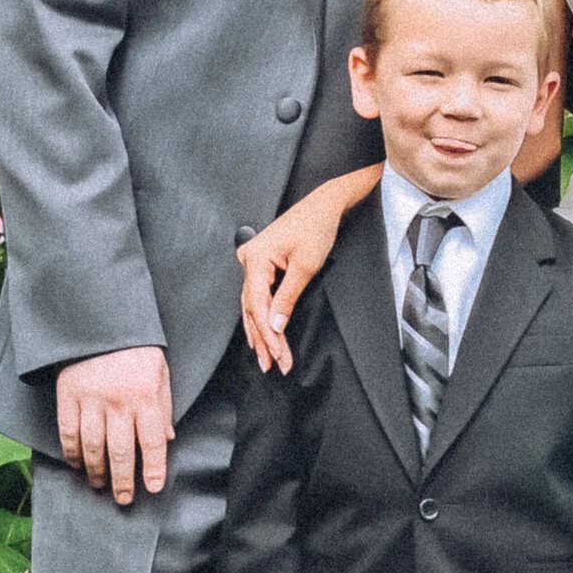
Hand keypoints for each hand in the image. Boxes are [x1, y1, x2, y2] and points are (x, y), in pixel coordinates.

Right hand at [55, 345, 174, 504]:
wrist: (103, 322)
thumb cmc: (137, 350)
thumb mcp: (160, 374)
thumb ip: (164, 408)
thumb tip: (168, 440)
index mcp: (145, 396)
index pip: (153, 442)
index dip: (154, 468)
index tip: (153, 488)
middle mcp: (118, 402)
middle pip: (121, 451)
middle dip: (123, 480)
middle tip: (124, 499)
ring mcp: (91, 400)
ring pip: (93, 447)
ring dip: (97, 472)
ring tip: (100, 485)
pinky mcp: (68, 396)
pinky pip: (69, 432)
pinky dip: (73, 453)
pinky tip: (78, 464)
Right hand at [238, 170, 369, 374]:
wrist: (323, 206)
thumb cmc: (316, 228)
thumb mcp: (305, 266)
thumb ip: (287, 298)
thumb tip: (276, 325)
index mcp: (256, 259)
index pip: (258, 306)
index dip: (268, 334)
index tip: (278, 355)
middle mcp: (248, 260)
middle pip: (252, 308)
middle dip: (263, 339)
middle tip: (271, 365)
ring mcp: (252, 261)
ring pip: (253, 304)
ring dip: (260, 332)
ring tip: (265, 358)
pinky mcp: (260, 263)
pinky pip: (257, 295)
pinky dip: (261, 316)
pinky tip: (260, 334)